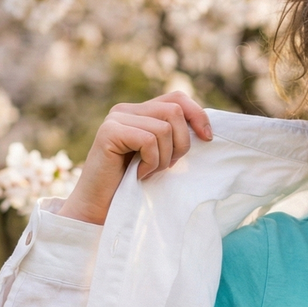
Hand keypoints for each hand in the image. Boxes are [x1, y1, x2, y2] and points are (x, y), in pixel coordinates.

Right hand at [58, 92, 212, 225]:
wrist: (100, 207)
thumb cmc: (132, 185)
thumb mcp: (160, 156)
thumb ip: (173, 136)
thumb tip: (205, 127)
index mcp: (139, 112)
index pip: (177, 98)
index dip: (197, 115)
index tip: (207, 138)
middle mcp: (125, 110)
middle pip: (174, 111)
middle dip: (181, 143)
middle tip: (167, 166)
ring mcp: (115, 119)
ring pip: (164, 128)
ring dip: (164, 158)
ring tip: (149, 171)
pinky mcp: (109, 132)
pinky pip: (148, 141)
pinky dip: (151, 162)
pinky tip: (139, 174)